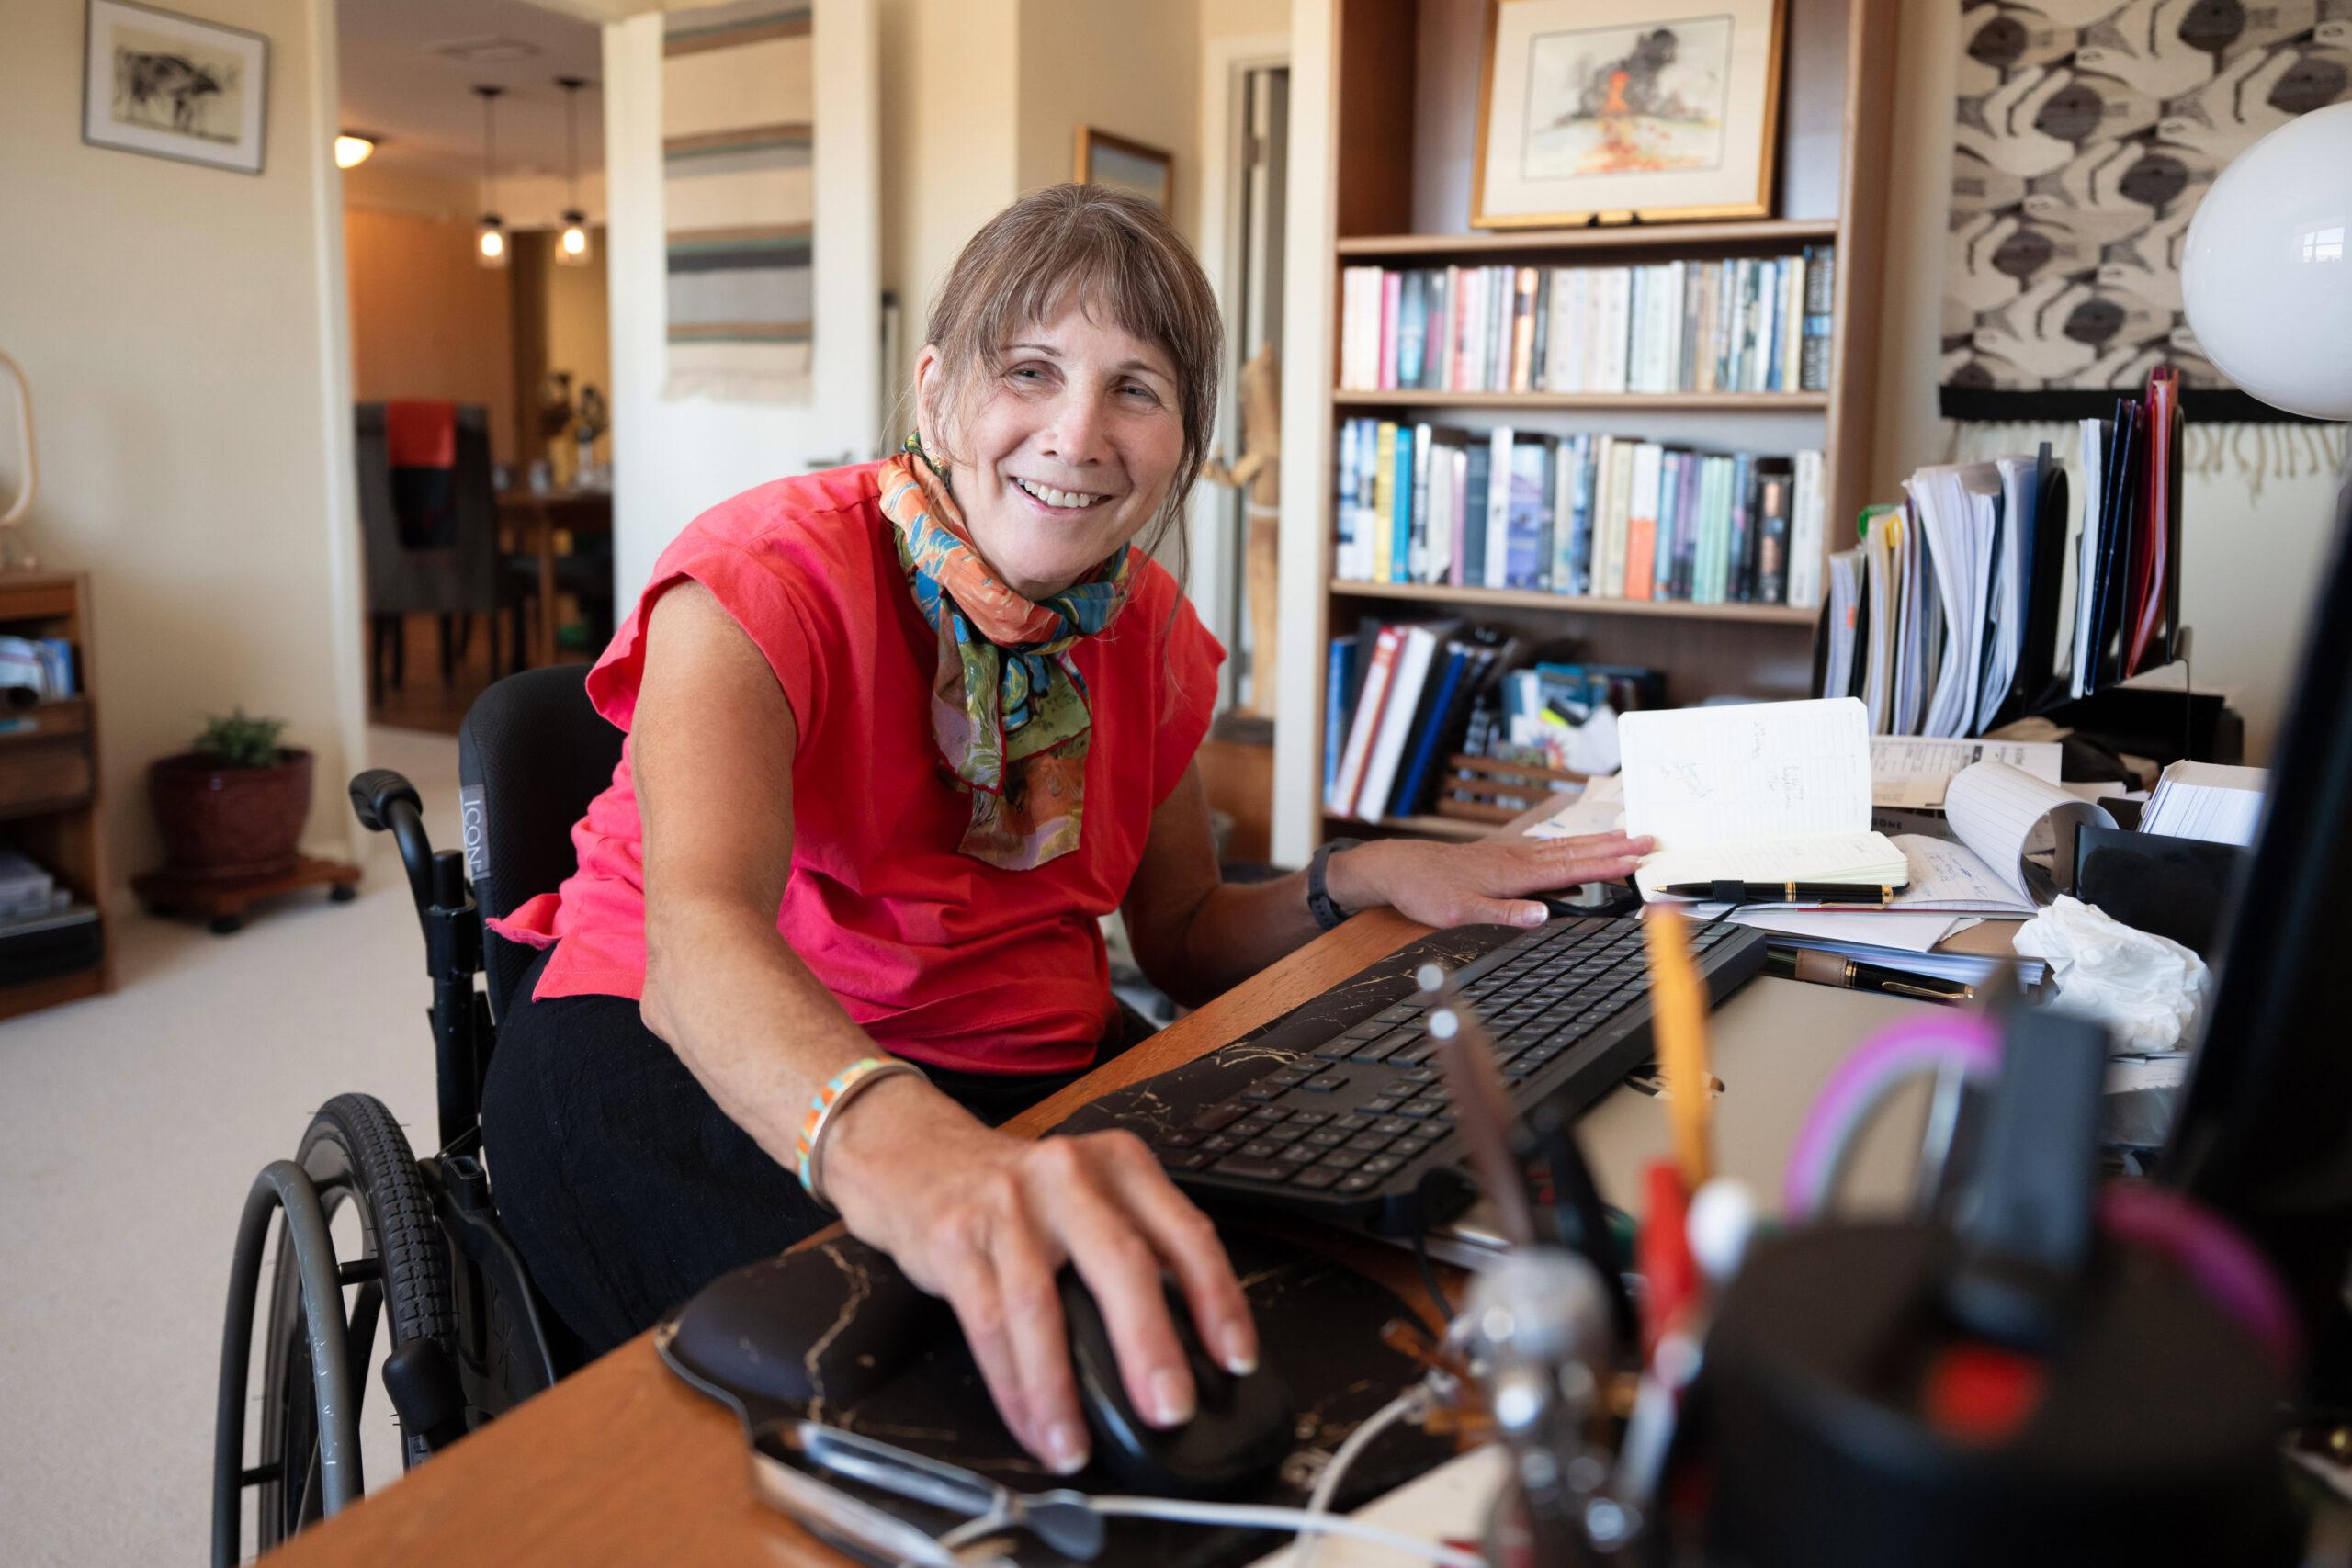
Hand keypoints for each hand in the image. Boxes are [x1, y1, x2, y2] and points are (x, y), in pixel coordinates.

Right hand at [820, 1075, 1255, 1474]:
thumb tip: (1190, 1347)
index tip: (1235, 1358)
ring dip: (1061, 1390)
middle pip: (1119, 1264)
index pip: (1185, 1232)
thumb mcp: (1091, 1194)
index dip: (1218, 1299)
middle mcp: (1067, 1175)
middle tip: (1170, 1409)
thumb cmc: (1022, 1193)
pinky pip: (989, 1328)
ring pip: (1041, 1308)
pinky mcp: (956, 1241)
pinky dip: (1015, 1390)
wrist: (918, 1156)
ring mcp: (1007, 1205)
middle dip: (1148, 1345)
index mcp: (1120, 1163)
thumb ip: (1137, 1247)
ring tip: (1077, 1446)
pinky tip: (1035, 1426)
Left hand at [1328, 831, 1652, 929]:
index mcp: (1513, 874)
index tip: (1638, 857)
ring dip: (1596, 843)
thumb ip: (1504, 914)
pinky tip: (1578, 848)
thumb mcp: (1460, 913)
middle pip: (1574, 852)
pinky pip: (1545, 850)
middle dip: (1613, 846)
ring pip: (1562, 847)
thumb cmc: (1427, 892)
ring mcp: (1510, 854)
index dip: (1606, 864)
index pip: (1570, 868)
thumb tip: (1544, 915)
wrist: (1398, 868)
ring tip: (1627, 836)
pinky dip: (1569, 847)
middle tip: (1650, 838)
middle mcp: (1517, 858)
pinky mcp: (1501, 855)